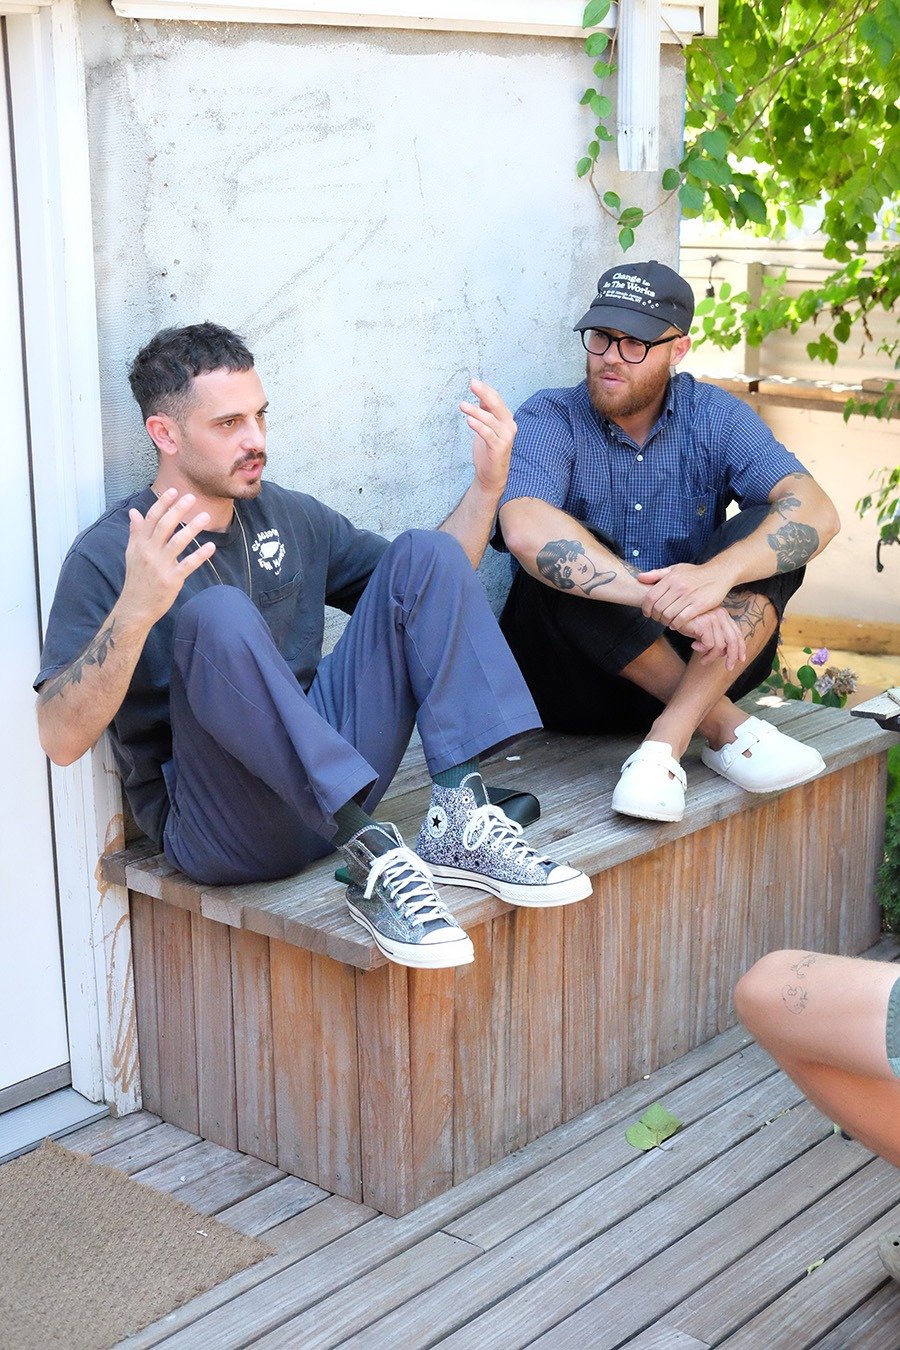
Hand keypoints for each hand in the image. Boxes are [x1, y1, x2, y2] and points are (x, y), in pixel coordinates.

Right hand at [118, 489, 214, 626]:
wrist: (135, 607)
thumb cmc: (136, 579)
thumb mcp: (131, 553)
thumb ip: (135, 532)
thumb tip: (133, 512)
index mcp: (139, 544)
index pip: (151, 518)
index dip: (163, 504)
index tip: (174, 491)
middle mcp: (149, 552)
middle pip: (164, 526)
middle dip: (178, 510)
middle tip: (192, 498)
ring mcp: (160, 566)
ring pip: (177, 542)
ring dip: (192, 528)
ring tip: (205, 517)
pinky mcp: (171, 580)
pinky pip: (188, 565)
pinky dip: (200, 555)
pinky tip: (211, 546)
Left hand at [461, 379, 515, 497]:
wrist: (491, 475)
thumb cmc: (488, 450)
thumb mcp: (486, 427)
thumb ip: (485, 412)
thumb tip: (480, 394)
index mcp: (505, 419)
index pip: (496, 400)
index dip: (485, 390)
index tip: (473, 382)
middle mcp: (509, 426)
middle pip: (497, 405)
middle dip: (484, 393)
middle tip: (472, 384)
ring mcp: (506, 437)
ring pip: (490, 419)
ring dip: (475, 411)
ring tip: (462, 405)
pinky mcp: (499, 448)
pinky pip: (488, 434)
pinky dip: (479, 427)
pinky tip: (469, 421)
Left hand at [637, 560, 731, 627]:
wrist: (719, 573)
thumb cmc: (695, 573)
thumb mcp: (675, 569)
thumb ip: (656, 574)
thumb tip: (639, 577)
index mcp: (671, 578)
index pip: (650, 597)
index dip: (645, 608)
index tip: (647, 613)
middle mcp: (678, 587)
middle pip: (658, 608)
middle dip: (655, 617)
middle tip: (658, 619)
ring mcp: (689, 596)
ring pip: (668, 615)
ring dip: (665, 622)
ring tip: (667, 622)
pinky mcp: (699, 605)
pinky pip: (681, 619)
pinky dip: (676, 624)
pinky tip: (676, 624)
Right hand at [683, 606, 745, 669]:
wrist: (670, 614)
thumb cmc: (687, 623)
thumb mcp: (704, 629)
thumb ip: (716, 637)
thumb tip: (725, 653)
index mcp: (723, 615)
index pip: (736, 633)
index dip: (741, 647)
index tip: (740, 659)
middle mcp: (720, 614)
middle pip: (732, 640)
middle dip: (732, 656)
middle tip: (728, 668)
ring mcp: (712, 618)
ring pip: (720, 646)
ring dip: (711, 657)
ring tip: (702, 660)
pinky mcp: (704, 624)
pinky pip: (709, 645)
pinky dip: (702, 650)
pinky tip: (693, 646)